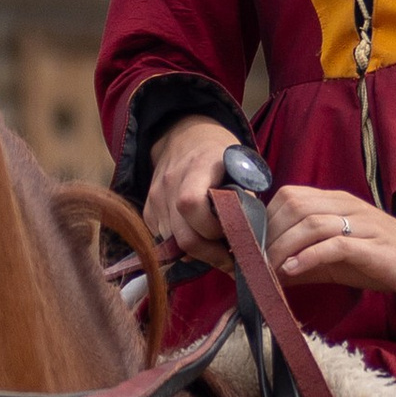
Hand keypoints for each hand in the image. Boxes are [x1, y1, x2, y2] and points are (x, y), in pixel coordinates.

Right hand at [144, 116, 240, 265]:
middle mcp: (171, 181)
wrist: (186, 138)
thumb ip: (244, 200)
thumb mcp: (241, 169)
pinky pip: (164, 241)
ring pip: (174, 244)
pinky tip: (199, 239)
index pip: (191, 205)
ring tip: (216, 249)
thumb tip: (247, 239)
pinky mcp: (148, 210)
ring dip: (197, 254)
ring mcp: (155, 197)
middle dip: (210, 254)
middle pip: (183, 236)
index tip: (234, 235)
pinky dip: (183, 248)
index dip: (213, 229)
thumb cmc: (222, 158)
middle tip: (229, 258)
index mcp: (198, 166)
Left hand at [264, 186, 395, 304]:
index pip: (288, 196)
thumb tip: (268, 272)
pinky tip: (292, 272)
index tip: (251, 248)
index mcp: (335, 202)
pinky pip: (333, 245)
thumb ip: (305, 260)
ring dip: (282, 248)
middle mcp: (346, 206)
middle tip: (255, 263)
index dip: (264, 220)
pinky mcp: (372, 247)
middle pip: (293, 205)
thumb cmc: (383, 261)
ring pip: (310, 223)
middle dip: (268, 236)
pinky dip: (307, 257)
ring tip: (268, 271)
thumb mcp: (336, 259)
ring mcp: (361, 224)